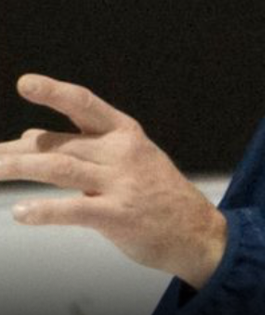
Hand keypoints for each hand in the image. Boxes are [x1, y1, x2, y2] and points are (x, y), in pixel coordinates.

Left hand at [0, 74, 226, 287]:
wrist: (197, 231)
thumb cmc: (158, 193)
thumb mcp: (125, 159)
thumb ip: (78, 147)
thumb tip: (27, 137)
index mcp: (124, 133)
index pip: (84, 104)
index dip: (54, 92)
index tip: (26, 83)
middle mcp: (122, 153)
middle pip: (58, 144)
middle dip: (15, 151)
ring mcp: (121, 184)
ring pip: (61, 169)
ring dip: (20, 170)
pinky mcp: (119, 216)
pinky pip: (74, 210)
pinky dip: (44, 211)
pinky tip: (20, 213)